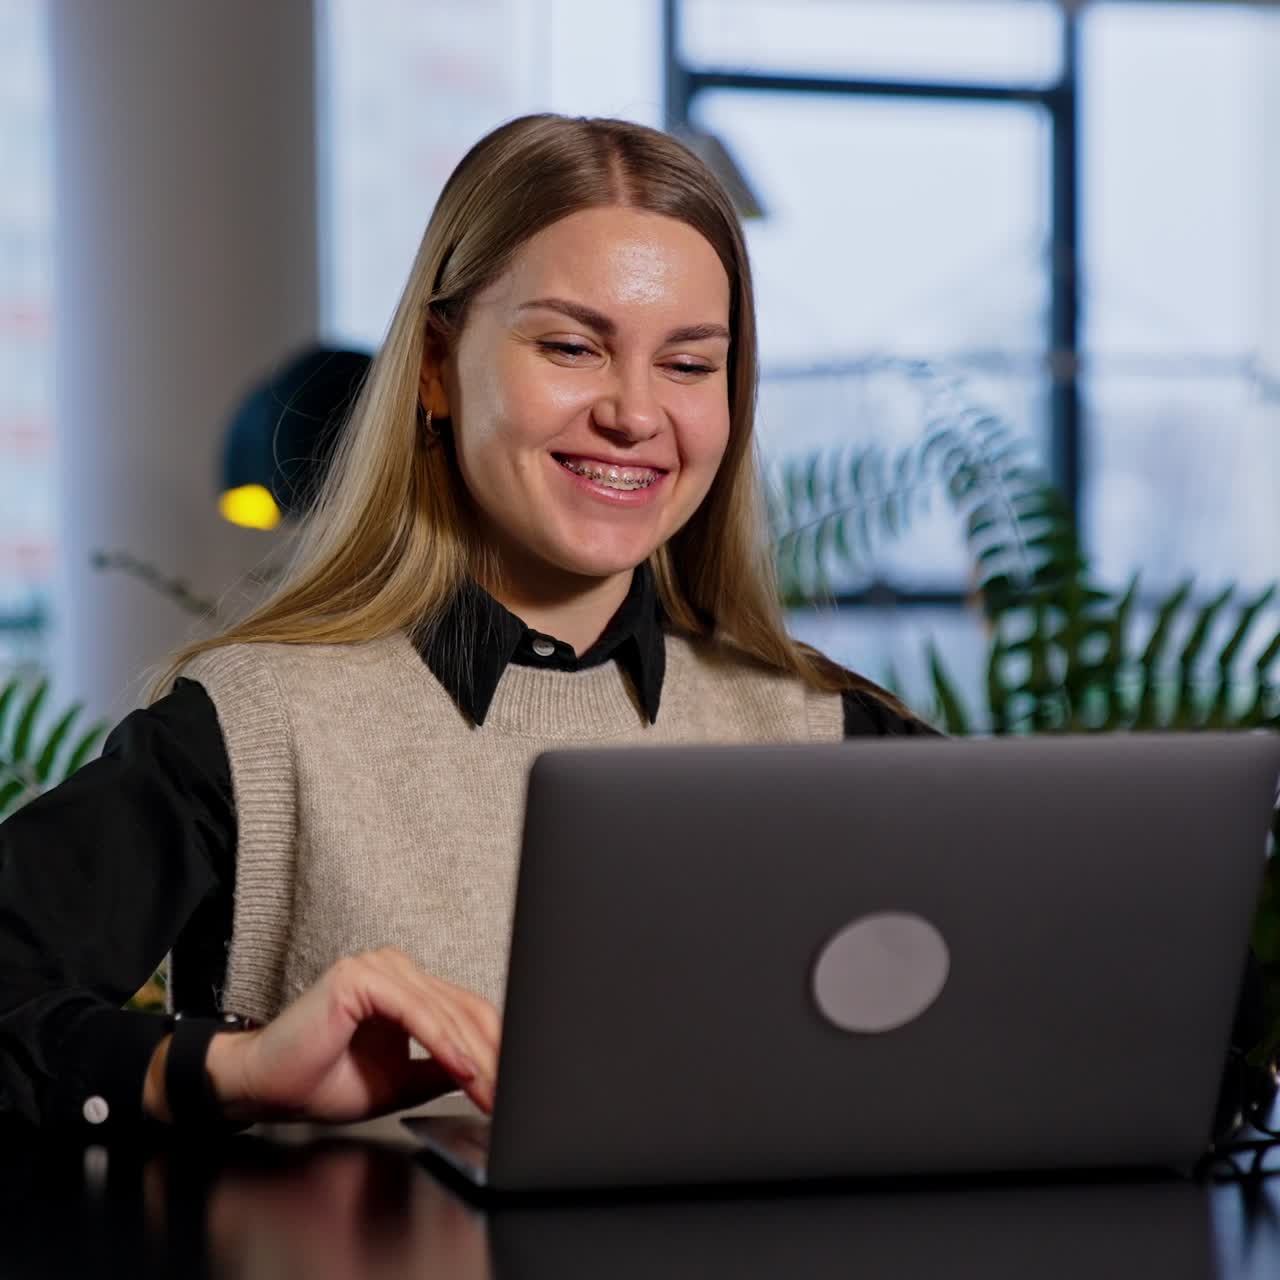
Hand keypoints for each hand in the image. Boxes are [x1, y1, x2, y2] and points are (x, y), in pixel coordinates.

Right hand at [194, 949, 499, 1124]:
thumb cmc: (322, 1079)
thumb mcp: (400, 1080)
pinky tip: (463, 1067)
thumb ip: (440, 1069)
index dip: (494, 1050)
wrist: (263, 1086)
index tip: (512, 1089)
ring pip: (445, 1010)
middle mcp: (396, 969)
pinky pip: (416, 1011)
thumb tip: (486, 1074)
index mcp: (408, 986)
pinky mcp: (361, 977)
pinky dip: (443, 1041)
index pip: (467, 1011)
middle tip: (511, 1095)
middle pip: (464, 1008)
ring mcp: (379, 967)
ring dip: (474, 1055)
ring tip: (492, 1089)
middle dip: (492, 1056)